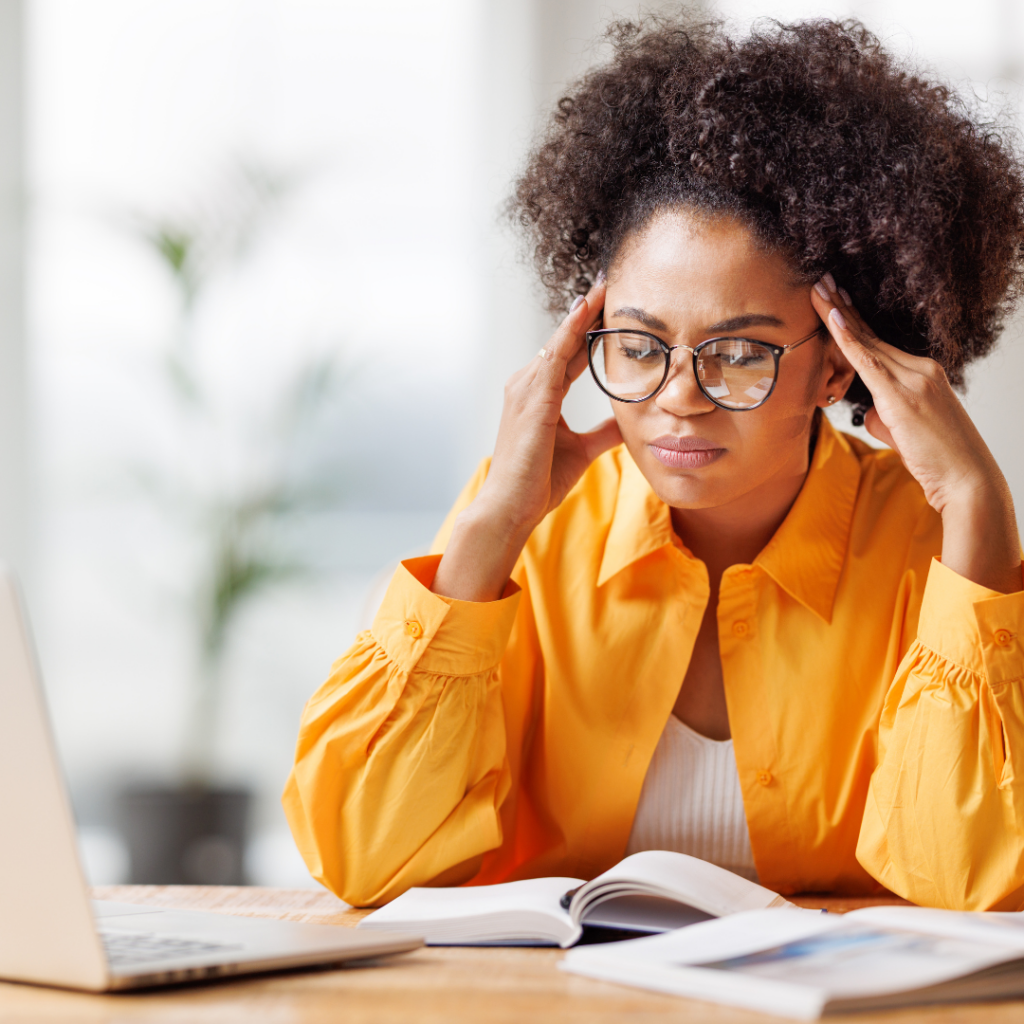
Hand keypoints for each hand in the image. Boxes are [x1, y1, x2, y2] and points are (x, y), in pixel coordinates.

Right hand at [433, 278, 622, 600]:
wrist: (511, 507)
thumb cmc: (537, 482)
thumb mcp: (582, 450)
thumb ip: (605, 432)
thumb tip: (629, 421)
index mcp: (538, 396)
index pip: (568, 354)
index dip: (588, 330)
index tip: (608, 306)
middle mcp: (527, 384)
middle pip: (563, 340)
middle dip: (586, 312)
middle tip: (610, 281)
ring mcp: (525, 388)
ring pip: (559, 341)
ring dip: (581, 312)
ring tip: (605, 286)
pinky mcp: (531, 397)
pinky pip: (555, 355)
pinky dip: (571, 331)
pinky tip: (587, 310)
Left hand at [811, 275, 1020, 593]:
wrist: (968, 480)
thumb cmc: (939, 462)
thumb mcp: (905, 434)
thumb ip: (886, 418)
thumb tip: (868, 414)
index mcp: (922, 375)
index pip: (878, 343)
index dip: (854, 321)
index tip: (835, 299)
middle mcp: (919, 369)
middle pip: (870, 334)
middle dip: (842, 306)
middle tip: (819, 279)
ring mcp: (913, 379)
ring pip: (866, 341)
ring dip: (838, 313)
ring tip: (816, 288)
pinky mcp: (903, 396)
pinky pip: (868, 361)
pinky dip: (848, 338)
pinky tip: (833, 318)